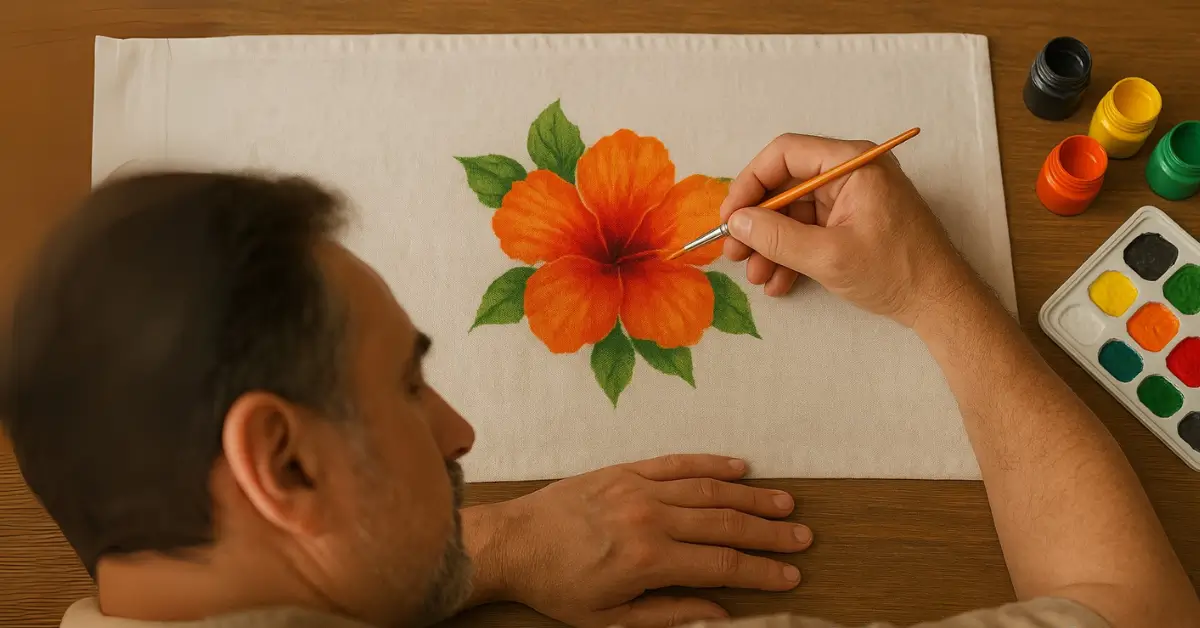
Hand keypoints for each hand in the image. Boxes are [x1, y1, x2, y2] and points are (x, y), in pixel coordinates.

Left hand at [464, 454, 809, 626]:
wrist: (511, 542)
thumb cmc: (556, 587)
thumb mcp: (611, 618)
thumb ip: (669, 615)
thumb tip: (720, 615)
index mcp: (647, 559)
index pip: (721, 564)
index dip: (760, 570)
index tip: (790, 574)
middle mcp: (648, 517)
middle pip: (724, 523)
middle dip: (768, 531)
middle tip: (802, 537)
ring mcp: (637, 488)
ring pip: (708, 489)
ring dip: (750, 496)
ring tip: (784, 503)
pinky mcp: (624, 470)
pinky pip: (676, 463)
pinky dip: (711, 464)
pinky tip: (739, 468)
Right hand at [720, 134, 972, 326]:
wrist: (940, 303)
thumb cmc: (894, 271)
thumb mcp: (828, 256)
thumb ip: (777, 237)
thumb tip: (736, 223)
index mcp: (852, 163)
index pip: (786, 154)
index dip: (751, 183)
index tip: (731, 217)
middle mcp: (850, 172)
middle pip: (786, 186)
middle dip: (758, 223)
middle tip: (734, 253)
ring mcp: (852, 199)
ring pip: (794, 213)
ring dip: (771, 246)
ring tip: (757, 278)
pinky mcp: (852, 223)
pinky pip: (810, 231)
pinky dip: (792, 255)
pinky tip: (778, 283)